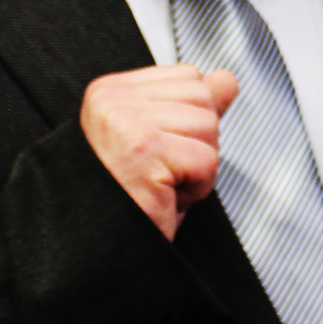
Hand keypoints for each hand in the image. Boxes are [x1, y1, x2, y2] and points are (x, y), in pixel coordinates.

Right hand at [79, 65, 233, 239]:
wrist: (96, 245)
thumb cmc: (124, 197)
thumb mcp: (160, 139)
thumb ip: (192, 104)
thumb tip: (226, 79)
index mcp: (113, 91)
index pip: (188, 78)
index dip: (188, 121)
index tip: (160, 149)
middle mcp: (115, 101)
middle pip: (203, 98)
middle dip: (196, 142)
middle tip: (162, 170)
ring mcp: (128, 123)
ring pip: (209, 127)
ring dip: (197, 167)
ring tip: (163, 184)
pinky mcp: (146, 151)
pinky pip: (207, 160)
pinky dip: (197, 188)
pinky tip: (166, 196)